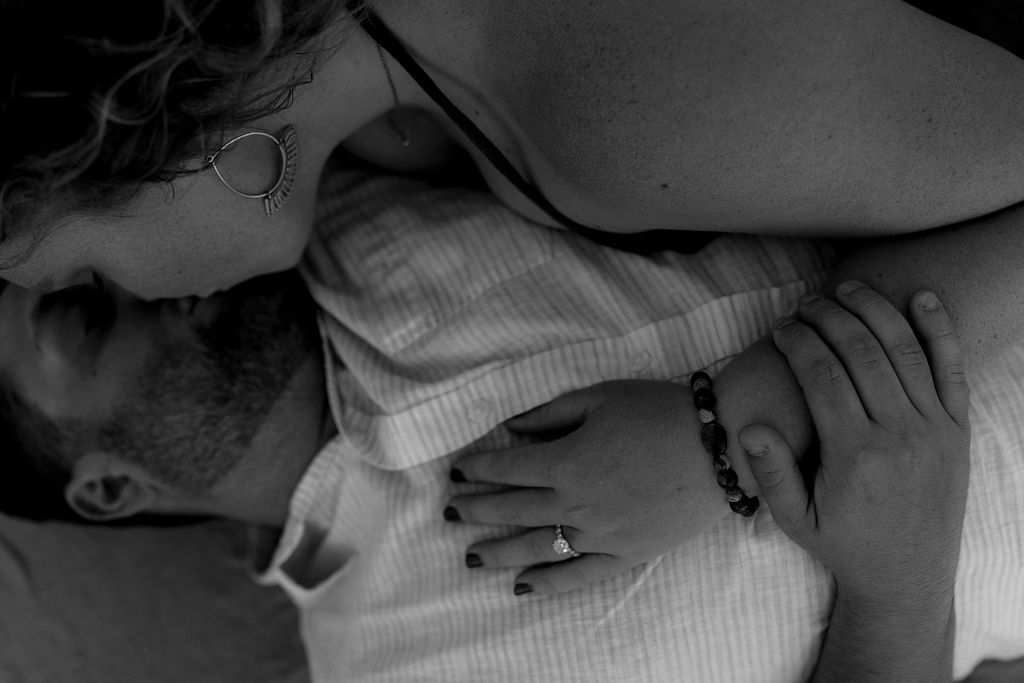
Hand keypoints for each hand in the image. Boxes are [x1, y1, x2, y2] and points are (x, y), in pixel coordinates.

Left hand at [446, 380, 731, 594]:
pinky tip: (521, 586)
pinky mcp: (625, 554)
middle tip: (450, 512)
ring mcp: (599, 534)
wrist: (721, 446)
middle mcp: (576, 503)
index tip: (457, 473)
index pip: (509, 468)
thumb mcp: (600, 398)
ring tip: (471, 557)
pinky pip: (578, 575)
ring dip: (499, 551)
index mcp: (567, 460)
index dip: (479, 470)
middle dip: (477, 510)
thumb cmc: (659, 412)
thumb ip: (550, 414)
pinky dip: (548, 583)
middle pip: (513, 509)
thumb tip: (511, 428)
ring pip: (536, 547)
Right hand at [741, 282, 969, 602]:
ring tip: (845, 289)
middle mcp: (901, 435)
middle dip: (829, 316)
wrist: (908, 576)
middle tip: (805, 304)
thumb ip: (771, 472)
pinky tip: (921, 298)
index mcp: (856, 455)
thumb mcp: (794, 519)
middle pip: (862, 352)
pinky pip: (952, 369)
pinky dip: (939, 329)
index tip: (782, 328)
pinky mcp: (958, 430)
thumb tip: (747, 426)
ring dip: (873, 310)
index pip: (823, 374)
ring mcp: (935, 429)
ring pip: (904, 350)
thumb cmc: (844, 544)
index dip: (799, 342)